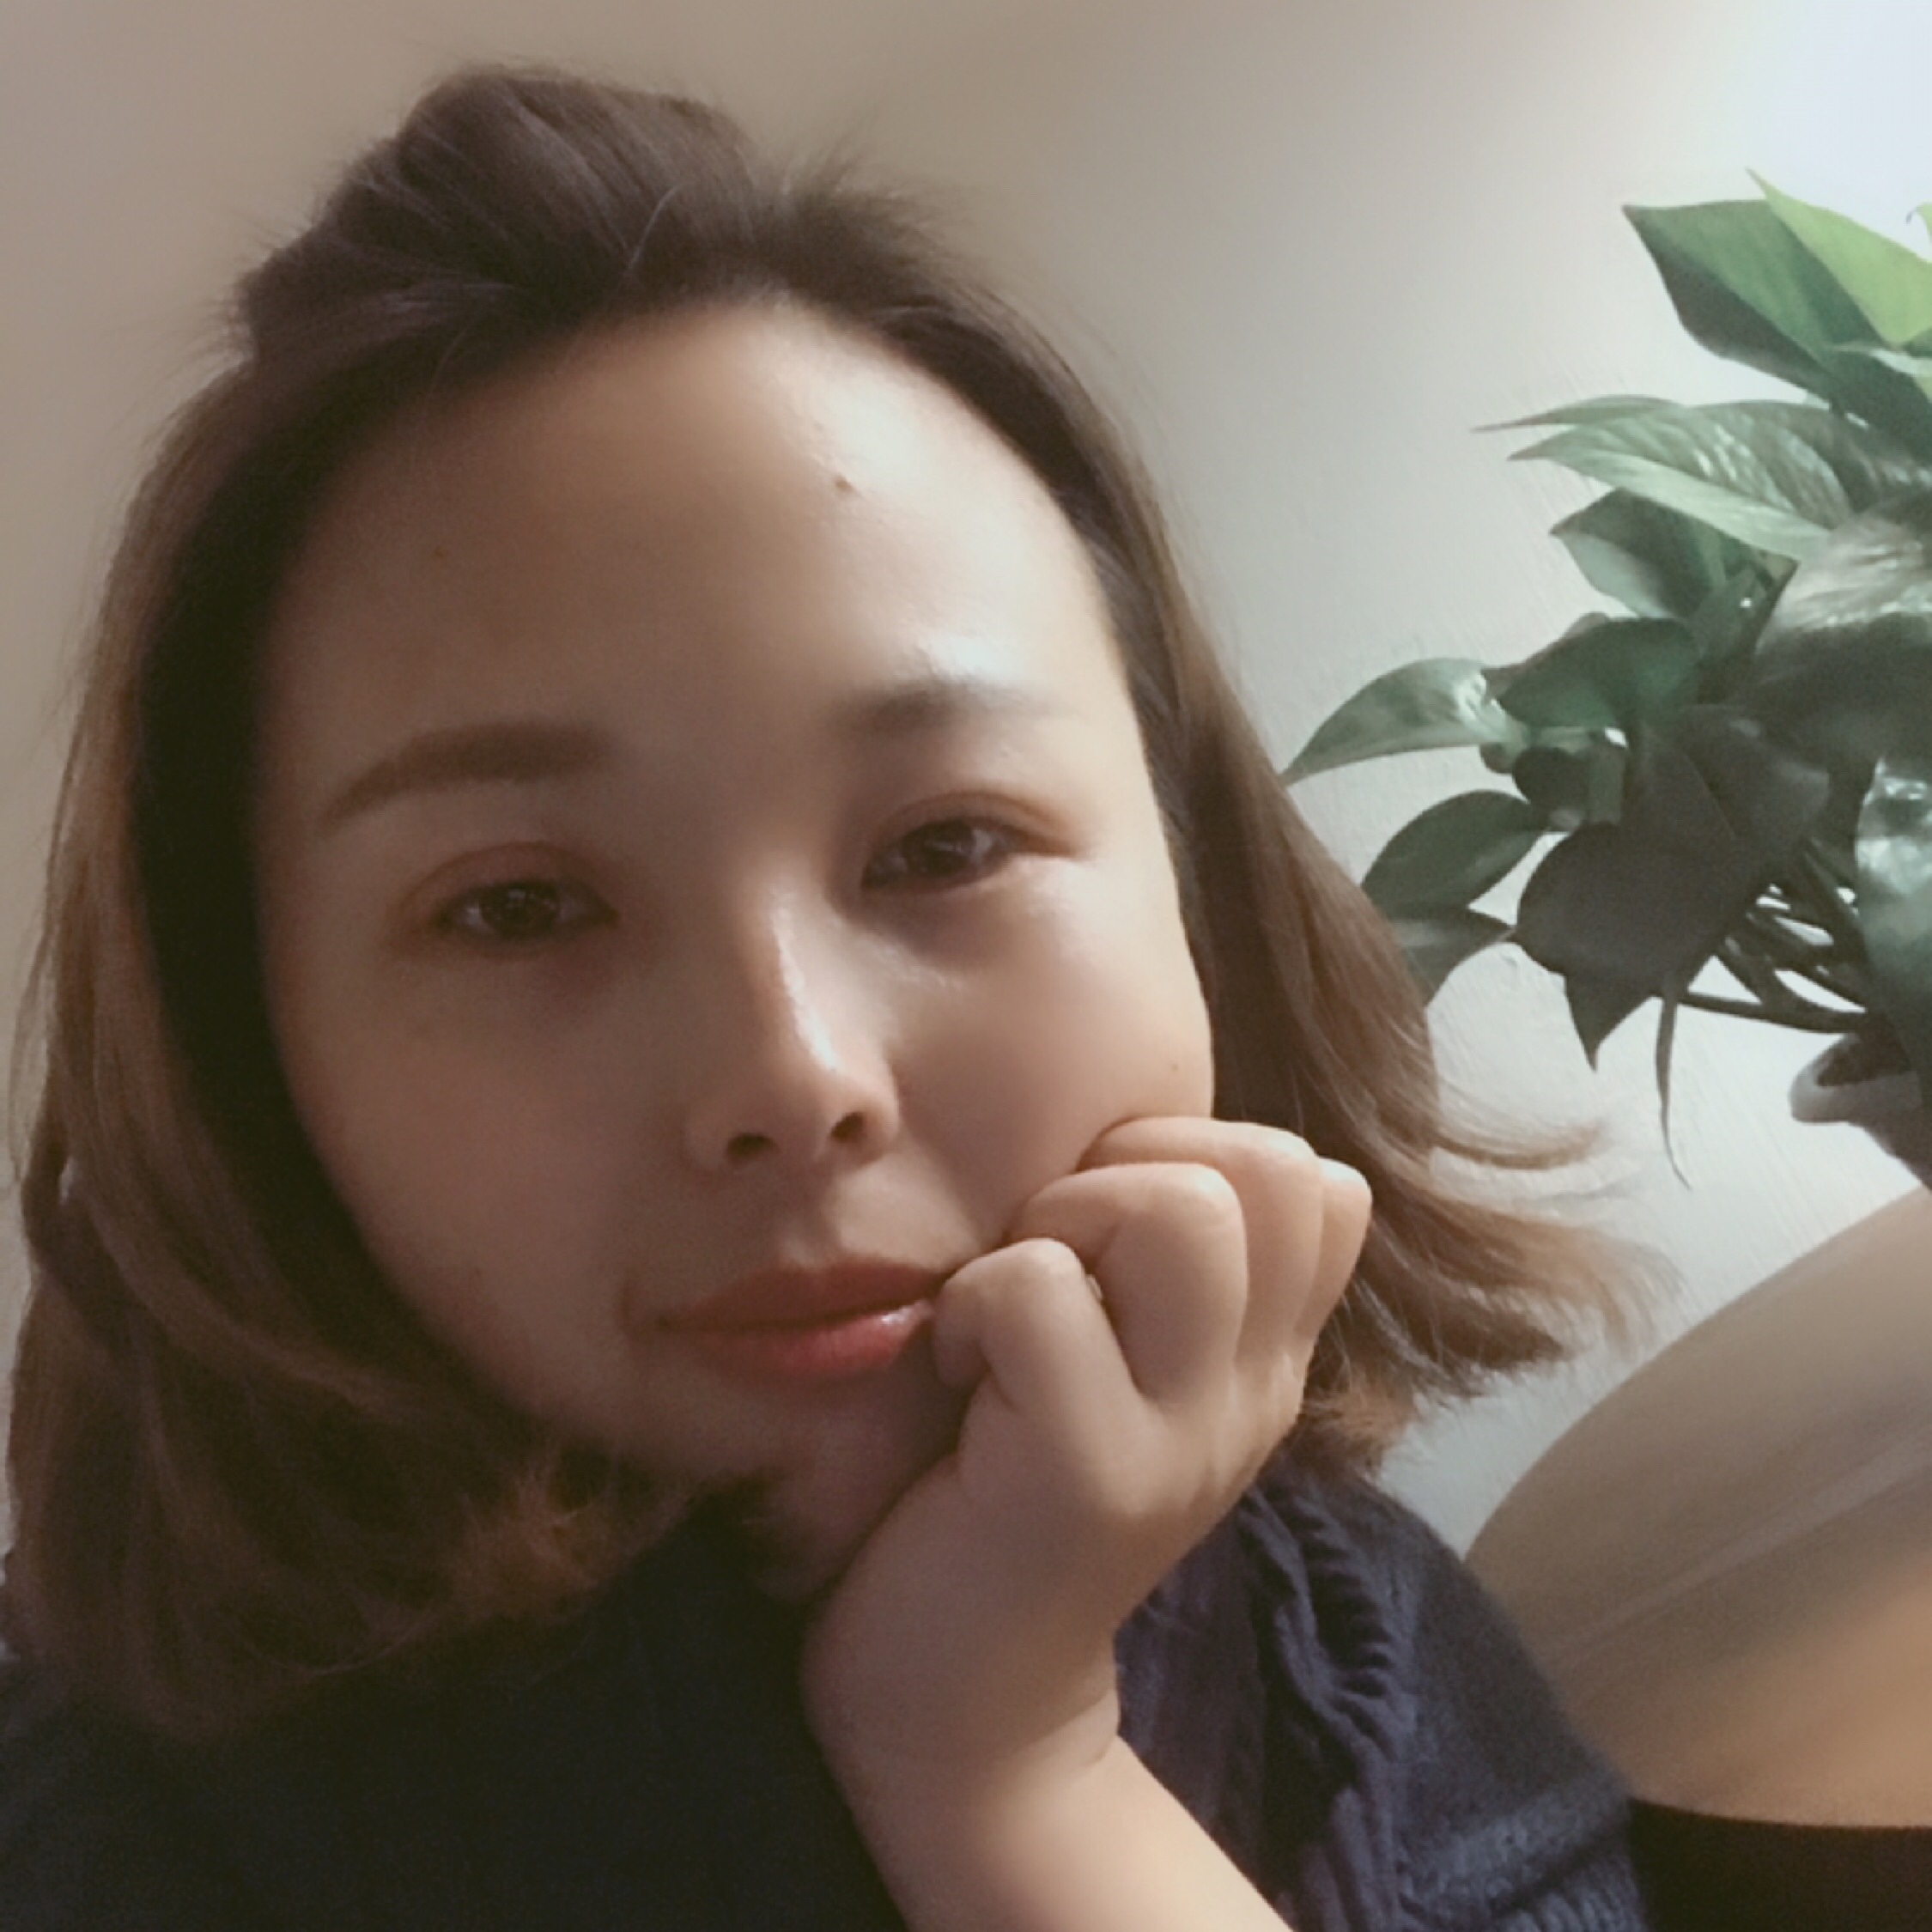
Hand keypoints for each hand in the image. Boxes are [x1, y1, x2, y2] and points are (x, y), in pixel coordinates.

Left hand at [801, 1118, 1370, 1793]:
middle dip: (1127, 1171)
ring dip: (1061, 1223)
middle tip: (1049, 1262)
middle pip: (1266, 1169)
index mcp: (1266, 1356)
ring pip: (1177, 1211)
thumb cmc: (1011, 1494)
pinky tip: (955, 1367)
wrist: (968, 1704)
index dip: (1199, 1154)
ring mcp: (1185, 1435)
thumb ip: (1156, 1274)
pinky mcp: (1089, 1473)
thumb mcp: (1121, 1374)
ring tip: (1008, 1309)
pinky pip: (1039, 1289)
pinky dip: (975, 1300)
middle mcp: (1253, 1389)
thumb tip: (1126, 1136)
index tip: (1105, 1235)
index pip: (1320, 1180)